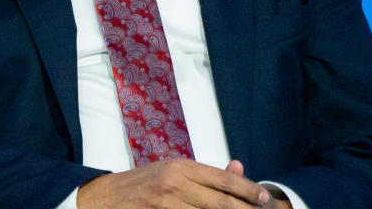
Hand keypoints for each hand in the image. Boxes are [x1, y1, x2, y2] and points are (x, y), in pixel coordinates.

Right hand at [76, 158, 279, 208]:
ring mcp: (166, 204)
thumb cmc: (144, 184)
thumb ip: (205, 175)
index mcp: (181, 167)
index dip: (247, 190)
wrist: (105, 198)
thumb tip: (238, 167)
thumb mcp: (173, 171)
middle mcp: (175, 183)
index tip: (266, 198)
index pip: (222, 179)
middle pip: (220, 202)